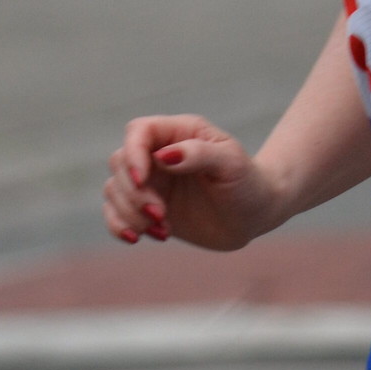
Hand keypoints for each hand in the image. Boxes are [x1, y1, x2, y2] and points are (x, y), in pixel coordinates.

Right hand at [103, 114, 283, 252]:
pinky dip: (119, 226)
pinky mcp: (147, 208)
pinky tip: (138, 238)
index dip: (133, 154)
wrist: (256, 214)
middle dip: (135, 193)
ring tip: (163, 230)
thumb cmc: (249, 182)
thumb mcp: (232, 164)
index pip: (139, 131)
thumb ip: (199, 154)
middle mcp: (159, 154)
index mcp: (180, 133)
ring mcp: (151, 182)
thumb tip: (163, 155)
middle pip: (120, 162)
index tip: (143, 181)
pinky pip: (115, 213)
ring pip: (115, 189)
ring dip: (130, 213)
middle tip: (161, 214)